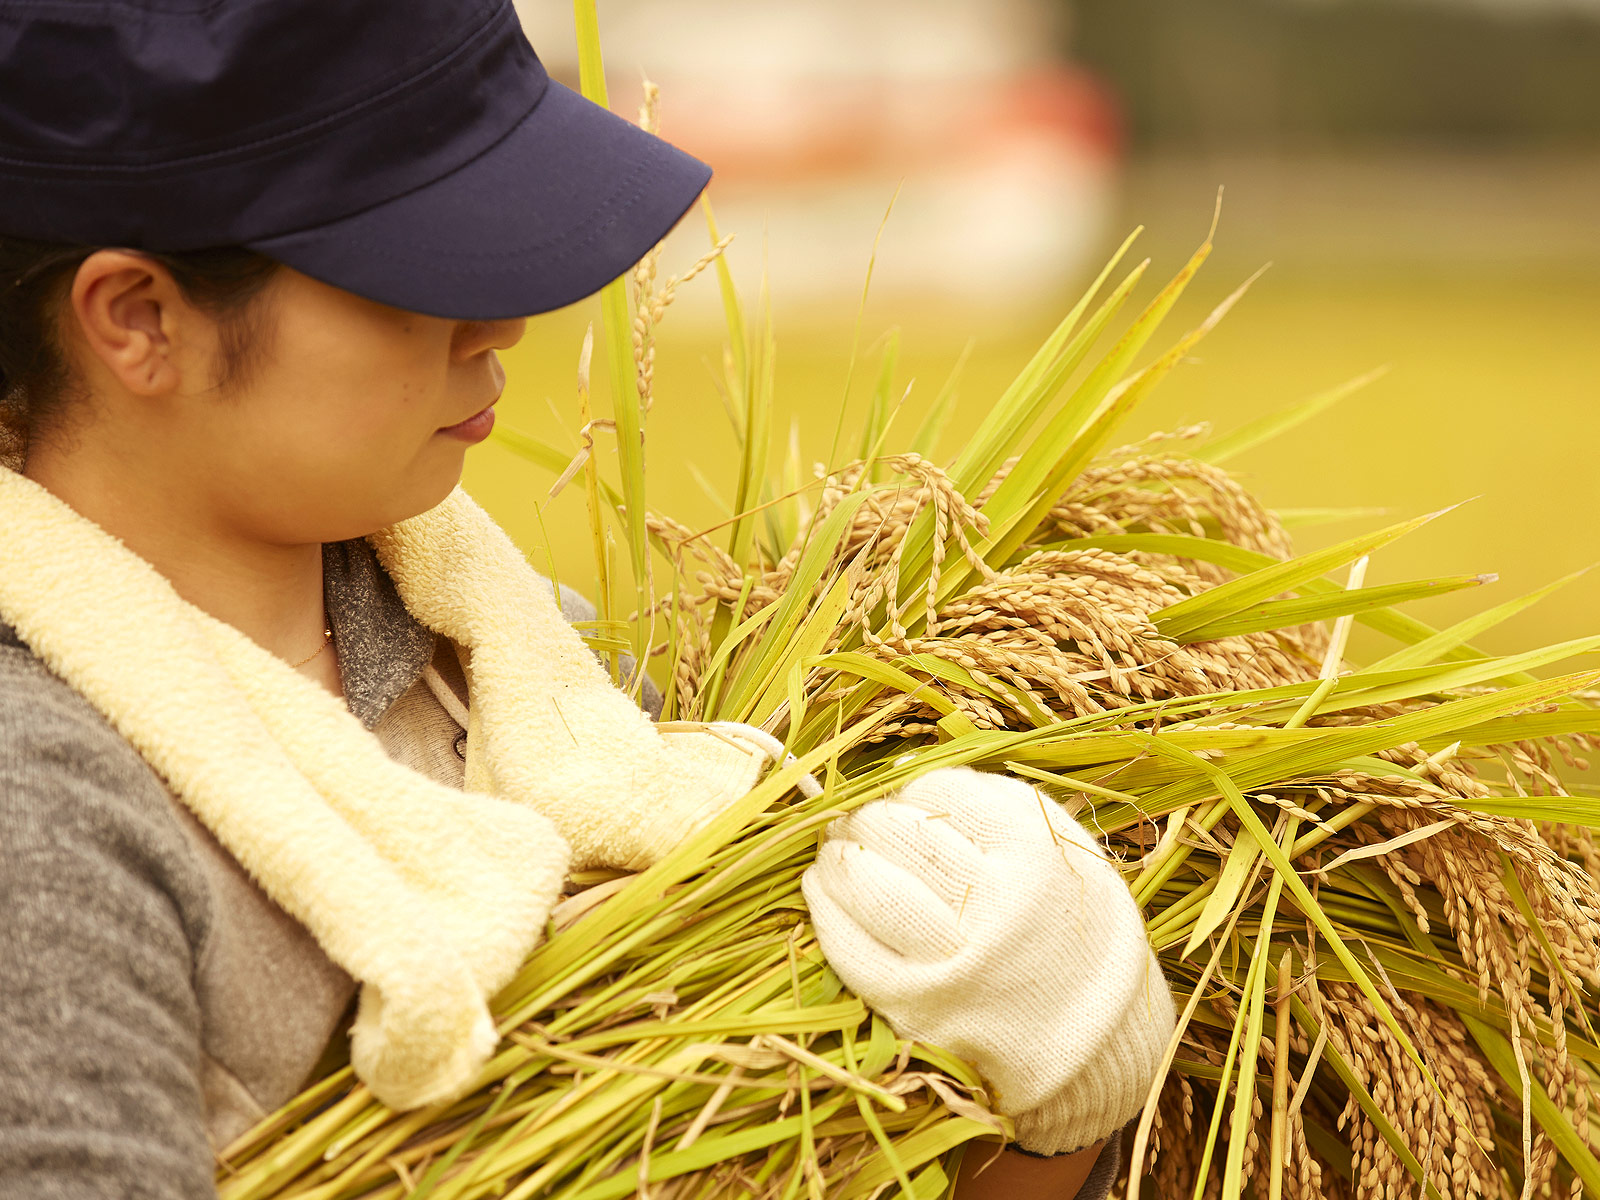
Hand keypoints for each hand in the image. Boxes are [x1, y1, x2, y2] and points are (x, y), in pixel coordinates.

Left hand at [801, 767, 1174, 1154]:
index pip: (939, 791)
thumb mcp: (1058, 845)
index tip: (904, 798)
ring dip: (837, 860)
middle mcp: (995, 903)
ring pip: (868, 886)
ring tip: (834, 850)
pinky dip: (826, 910)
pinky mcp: (918, 1004)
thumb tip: (899, 772)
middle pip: (899, 834)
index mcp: (1033, 851)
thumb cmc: (1066, 920)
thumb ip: (989, 799)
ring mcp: (954, 958)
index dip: (910, 789)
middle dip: (865, 818)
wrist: (1097, 1031)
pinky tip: (823, 890)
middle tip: (854, 818)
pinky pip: (850, 947)